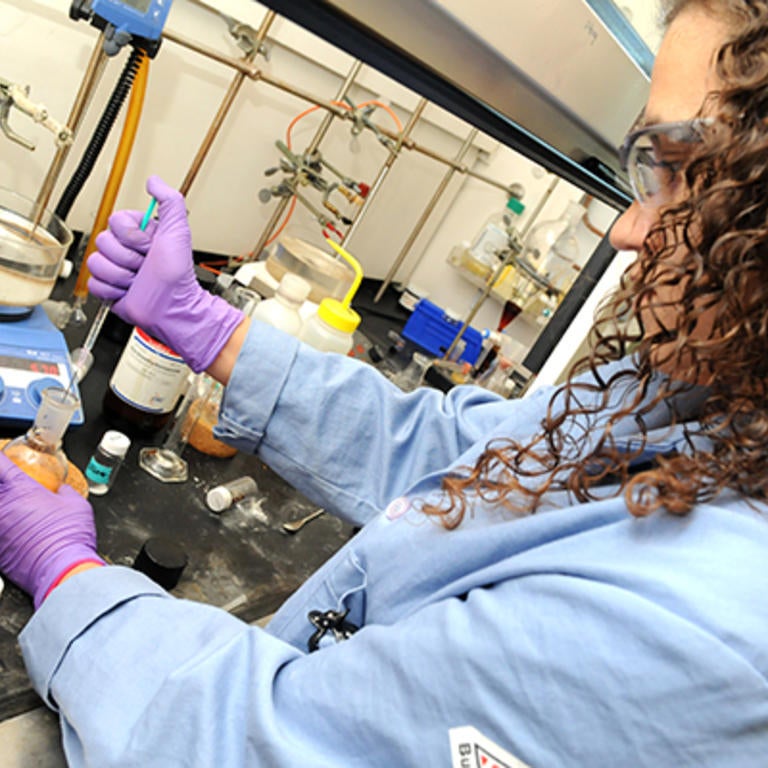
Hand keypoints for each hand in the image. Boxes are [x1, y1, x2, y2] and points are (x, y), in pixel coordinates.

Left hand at [0, 454, 102, 607]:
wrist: (60, 569)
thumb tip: (61, 490)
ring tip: (16, 513)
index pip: (1, 464)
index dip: (1, 459)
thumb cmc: (68, 537)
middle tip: (10, 489)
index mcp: (21, 489)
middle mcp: (2, 506)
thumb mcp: (77, 504)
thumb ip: (64, 492)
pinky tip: (16, 533)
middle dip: (2, 485)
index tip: (2, 460)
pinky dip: (4, 528)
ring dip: (4, 508)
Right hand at [87, 175, 244, 372]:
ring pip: (95, 262)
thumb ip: (169, 202)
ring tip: (138, 280)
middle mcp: (124, 249)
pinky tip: (128, 291)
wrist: (172, 307)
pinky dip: (112, 290)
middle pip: (102, 242)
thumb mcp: (178, 231)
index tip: (149, 246)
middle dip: (127, 258)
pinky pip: (93, 283)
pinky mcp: (107, 287)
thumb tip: (154, 181)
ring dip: (121, 275)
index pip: (113, 221)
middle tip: (145, 265)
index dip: (131, 236)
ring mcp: (115, 268)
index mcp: (137, 233)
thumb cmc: (177, 275)